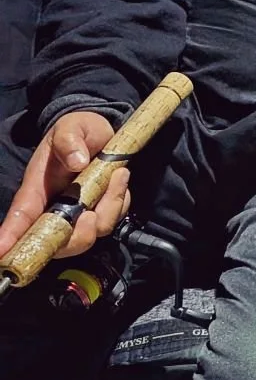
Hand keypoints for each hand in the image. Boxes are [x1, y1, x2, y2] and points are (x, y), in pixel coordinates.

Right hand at [0, 111, 127, 263]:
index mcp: (38, 189)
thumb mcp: (70, 126)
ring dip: (108, 208)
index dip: (11, 235)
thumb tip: (77, 160)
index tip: (1, 253)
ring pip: (90, 233)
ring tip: (117, 176)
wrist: (99, 133)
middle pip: (59, 242)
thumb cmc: (77, 131)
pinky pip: (111, 220)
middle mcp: (55, 207)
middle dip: (78, 236)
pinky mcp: (98, 212)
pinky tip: (119, 179)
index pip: (22, 216)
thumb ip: (68, 139)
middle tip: (91, 214)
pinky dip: (119, 203)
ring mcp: (77, 213)